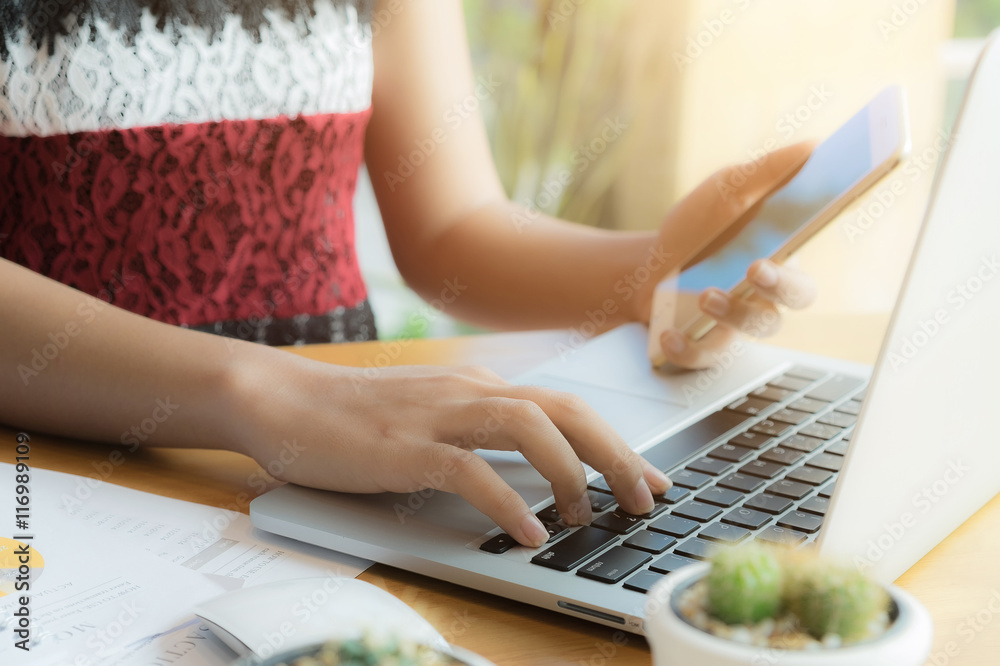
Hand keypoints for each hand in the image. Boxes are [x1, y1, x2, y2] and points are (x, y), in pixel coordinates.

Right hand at [228, 350, 671, 547]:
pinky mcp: (402, 447)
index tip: (649, 477)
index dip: (617, 441)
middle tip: (646, 498)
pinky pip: (468, 470)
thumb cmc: (355, 416)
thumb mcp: (430, 416)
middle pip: (564, 411)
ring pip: (528, 428)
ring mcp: (436, 416)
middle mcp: (467, 391)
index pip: (565, 407)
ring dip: (569, 473)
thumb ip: (478, 434)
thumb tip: (531, 472)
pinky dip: (505, 501)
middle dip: (616, 455)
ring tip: (588, 516)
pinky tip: (527, 532)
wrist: (281, 400)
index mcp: (477, 386)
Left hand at [633, 142, 816, 368]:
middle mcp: (768, 291)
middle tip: (756, 269)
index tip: (820, 217)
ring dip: (733, 313)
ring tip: (705, 295)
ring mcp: (738, 321)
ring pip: (756, 327)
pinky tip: (670, 333)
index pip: (815, 242)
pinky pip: (705, 355)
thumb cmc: (694, 231)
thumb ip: (764, 173)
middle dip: (782, 285)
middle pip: (797, 297)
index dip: (824, 240)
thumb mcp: (723, 192)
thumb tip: (812, 147)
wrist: (645, 269)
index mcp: (780, 253)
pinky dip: (687, 348)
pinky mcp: (705, 344)